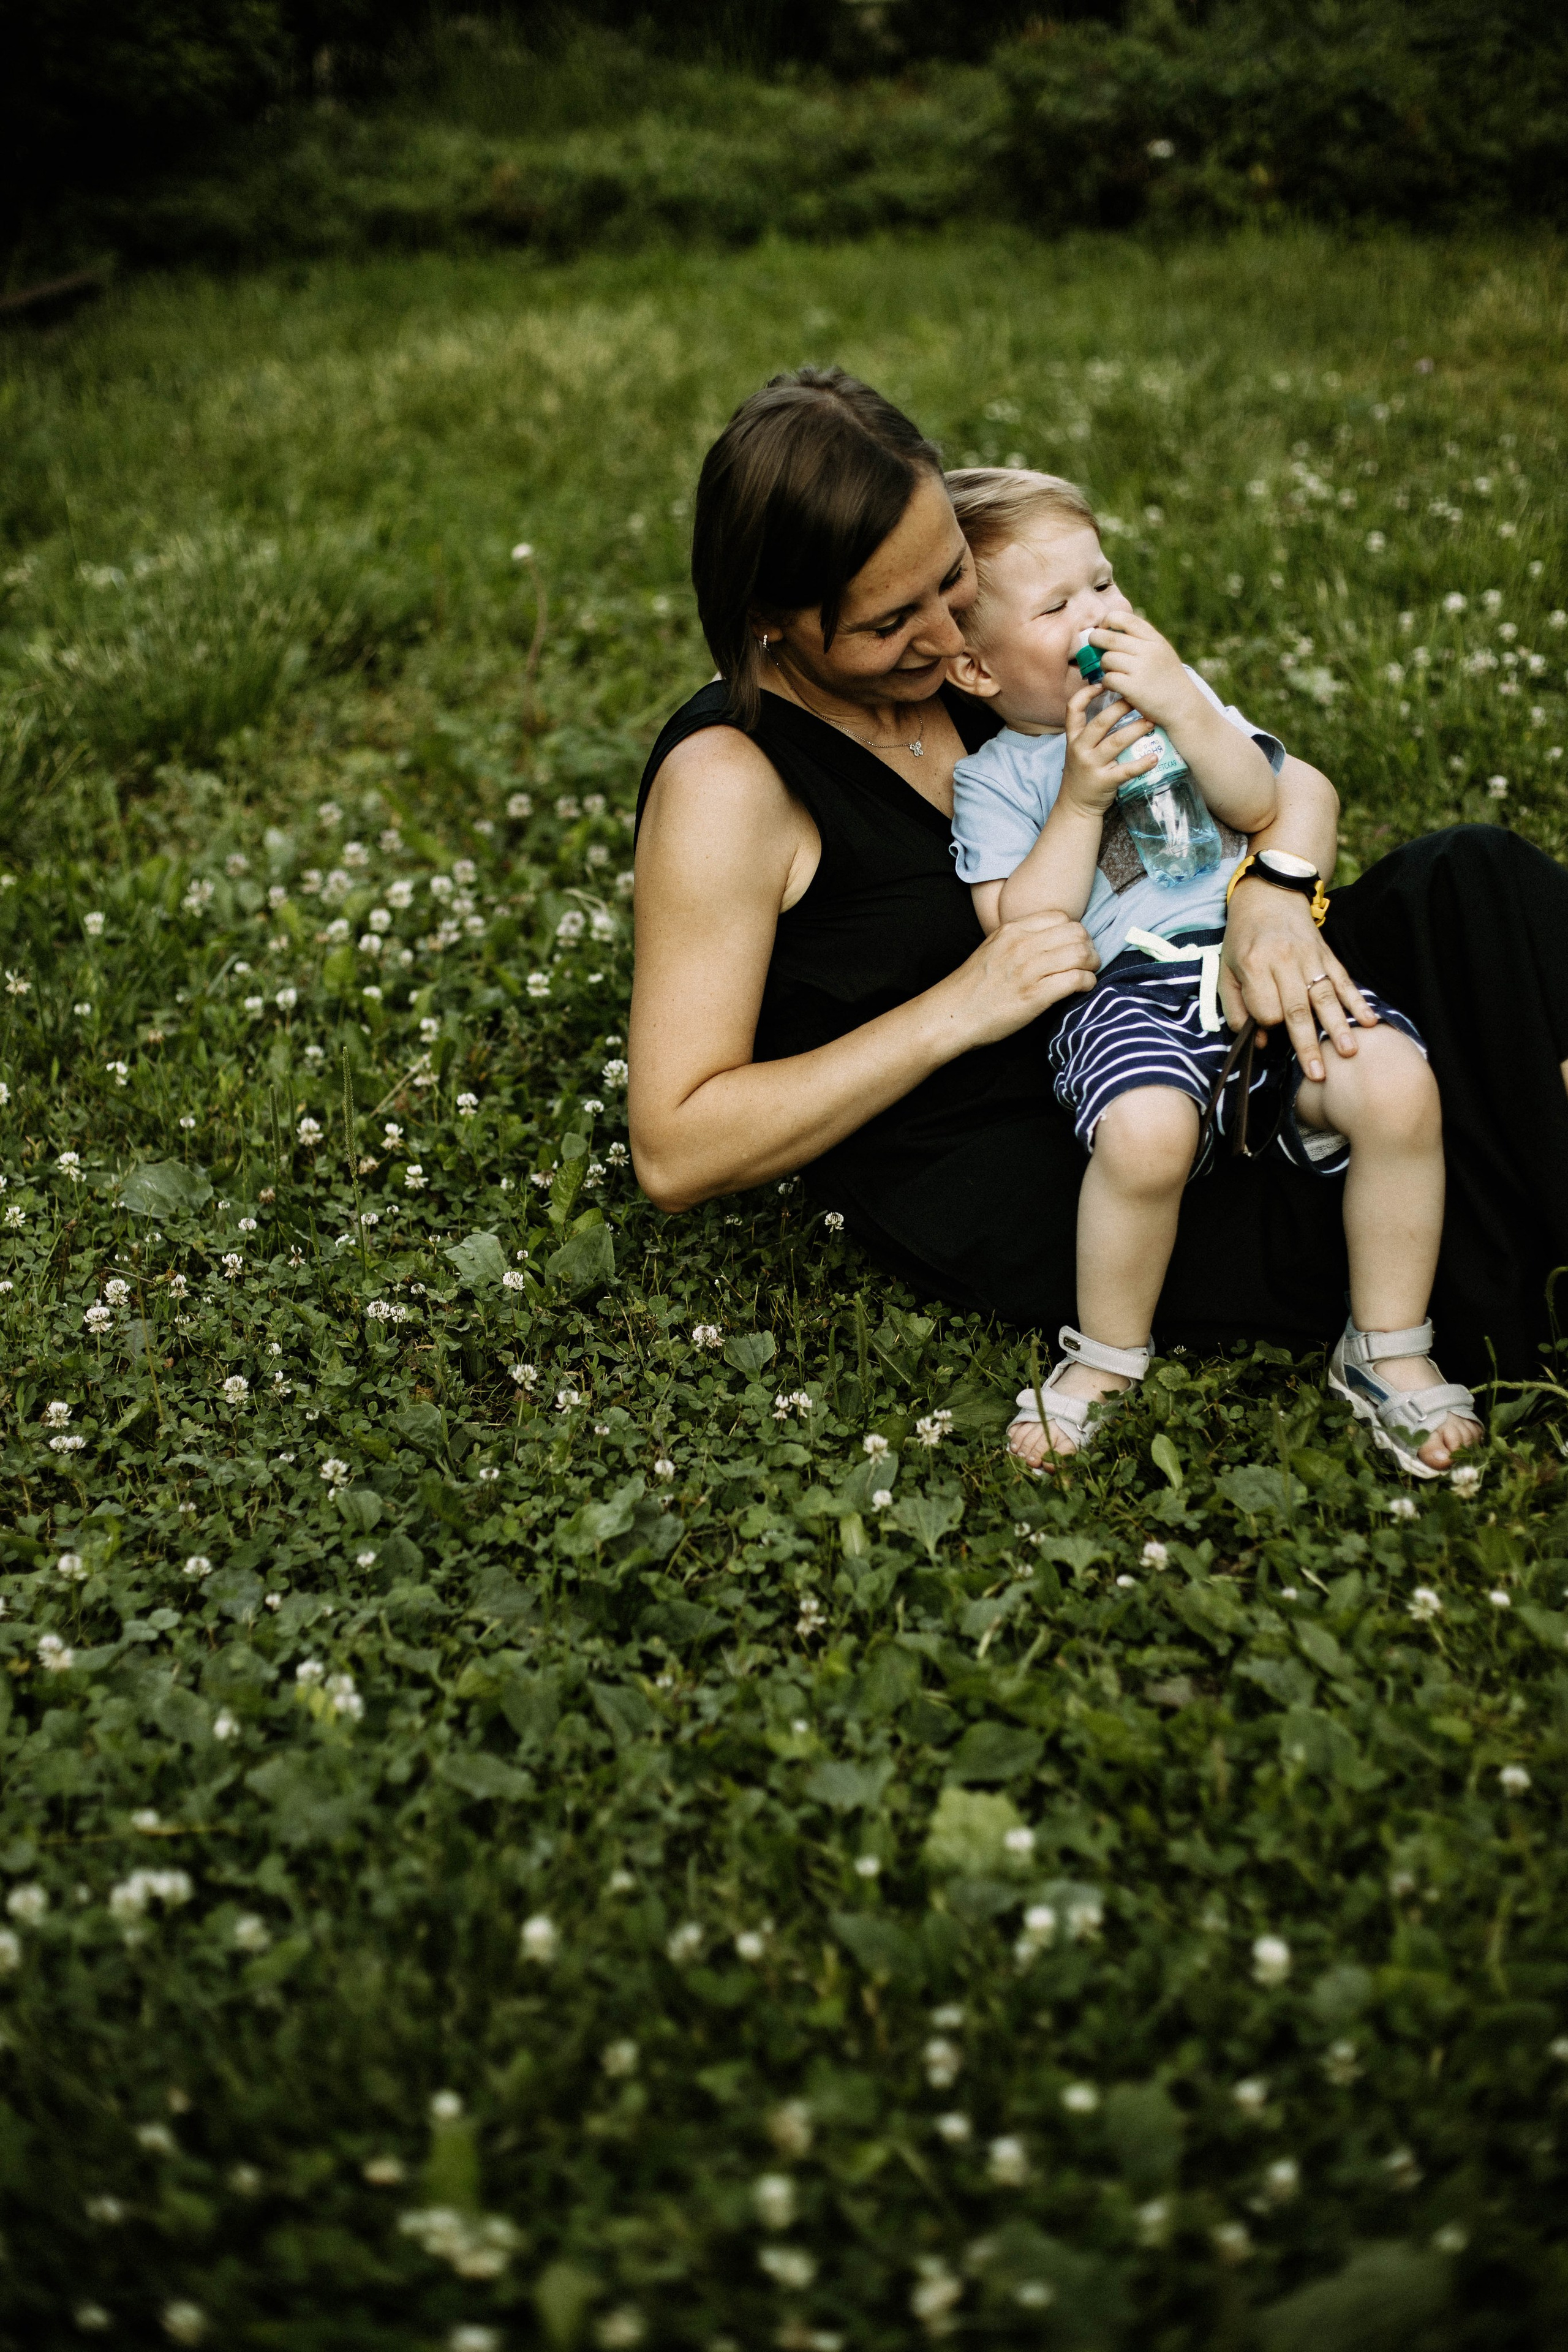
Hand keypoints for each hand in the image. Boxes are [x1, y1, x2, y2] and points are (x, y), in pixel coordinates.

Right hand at [934, 909, 1098, 1051]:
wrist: (951, 1015)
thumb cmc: (970, 987)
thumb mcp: (991, 949)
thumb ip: (1017, 940)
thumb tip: (1048, 942)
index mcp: (1011, 931)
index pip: (1060, 917)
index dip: (1074, 931)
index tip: (1074, 946)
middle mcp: (1021, 945)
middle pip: (1076, 932)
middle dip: (1089, 946)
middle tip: (1088, 961)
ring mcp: (1028, 970)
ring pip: (1080, 953)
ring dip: (1092, 964)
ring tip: (1088, 973)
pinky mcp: (1034, 995)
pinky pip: (1075, 979)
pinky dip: (1087, 982)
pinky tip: (1084, 988)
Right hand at [1061, 676, 1154, 815]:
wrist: (1076, 806)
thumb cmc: (1083, 773)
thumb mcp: (1079, 750)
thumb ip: (1091, 731)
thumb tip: (1117, 707)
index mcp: (1074, 738)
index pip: (1073, 709)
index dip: (1085, 694)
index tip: (1102, 683)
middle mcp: (1080, 749)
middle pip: (1100, 722)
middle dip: (1121, 708)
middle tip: (1139, 700)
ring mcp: (1091, 766)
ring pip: (1116, 743)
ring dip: (1136, 730)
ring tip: (1152, 722)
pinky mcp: (1104, 781)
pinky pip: (1126, 770)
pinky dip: (1142, 764)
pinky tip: (1154, 757)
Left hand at [1083, 611, 1197, 733]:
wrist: (1184, 707)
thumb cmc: (1168, 680)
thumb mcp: (1161, 652)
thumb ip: (1142, 640)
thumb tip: (1110, 630)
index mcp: (1154, 639)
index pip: (1123, 618)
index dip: (1107, 622)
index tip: (1104, 631)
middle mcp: (1148, 650)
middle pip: (1108, 637)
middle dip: (1095, 642)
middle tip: (1095, 650)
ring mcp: (1141, 668)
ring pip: (1106, 659)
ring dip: (1104, 667)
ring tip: (1112, 672)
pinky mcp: (1133, 688)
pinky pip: (1108, 679)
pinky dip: (1107, 683)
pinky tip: (1115, 687)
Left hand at [1221, 876, 1376, 1081]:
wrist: (1269, 895)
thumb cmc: (1243, 938)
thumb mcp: (1226, 970)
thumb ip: (1237, 1008)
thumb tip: (1260, 1041)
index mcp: (1255, 964)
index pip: (1267, 1008)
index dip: (1269, 1025)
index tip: (1269, 1032)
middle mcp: (1284, 960)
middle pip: (1297, 1008)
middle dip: (1308, 1044)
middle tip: (1318, 1073)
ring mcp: (1310, 957)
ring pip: (1325, 997)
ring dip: (1339, 1027)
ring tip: (1348, 1052)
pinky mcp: (1328, 955)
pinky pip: (1345, 981)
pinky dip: (1358, 1002)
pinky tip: (1370, 1021)